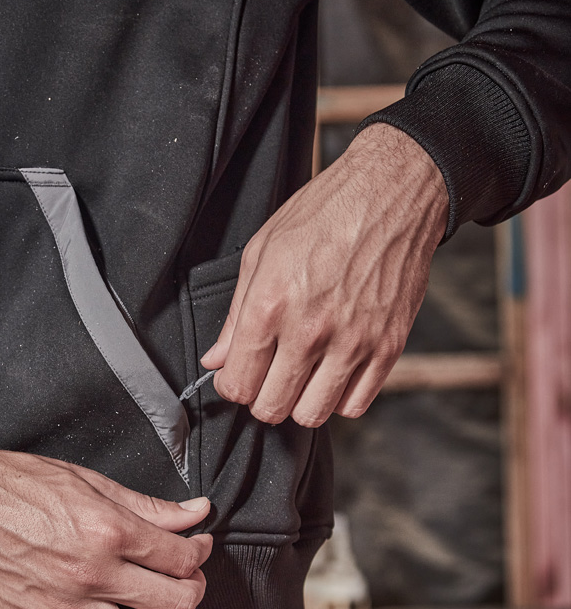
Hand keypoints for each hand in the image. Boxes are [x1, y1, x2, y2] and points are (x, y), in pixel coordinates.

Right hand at [0, 427, 211, 608]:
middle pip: (176, 604)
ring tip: (148, 604)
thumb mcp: (89, 481)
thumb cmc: (17, 484)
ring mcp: (67, 607)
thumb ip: (148, 506)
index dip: (199, 552)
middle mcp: (93, 574)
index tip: (195, 546)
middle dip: (191, 589)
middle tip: (181, 576)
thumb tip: (197, 513)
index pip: (182, 559)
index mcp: (109, 531)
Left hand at [201, 123, 448, 425]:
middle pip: (272, 408)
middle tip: (267, 378)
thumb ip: (236, 314)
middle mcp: (311, 330)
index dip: (232, 385)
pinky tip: (332, 373)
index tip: (237, 376)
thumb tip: (217, 358)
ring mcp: (353, 342)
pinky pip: (356, 404)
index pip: (238, 384)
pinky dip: (339, 398)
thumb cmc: (325, 214)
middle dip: (262, 399)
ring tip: (301, 377)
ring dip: (300, 403)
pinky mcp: (388, 346)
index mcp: (271, 304)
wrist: (390, 194)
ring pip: (313, 414)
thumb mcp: (262, 251)